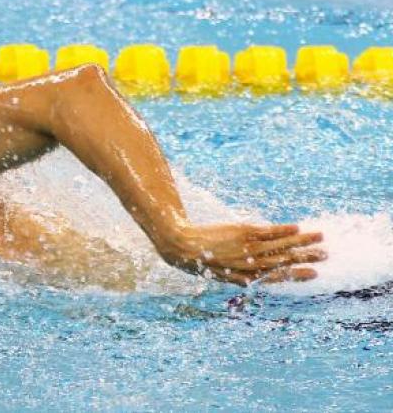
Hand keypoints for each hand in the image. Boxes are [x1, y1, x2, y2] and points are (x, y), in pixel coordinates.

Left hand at [156, 223, 325, 285]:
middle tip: (326, 255)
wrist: (180, 246)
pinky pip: (267, 232)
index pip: (275, 277)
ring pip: (279, 246)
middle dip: (305, 258)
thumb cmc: (199, 260)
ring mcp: (246, 248)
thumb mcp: (220, 271)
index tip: (313, 273)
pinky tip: (297, 228)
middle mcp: (249, 265)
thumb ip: (239, 272)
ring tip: (320, 237)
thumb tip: (255, 270)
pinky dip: (283, 230)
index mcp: (244, 277)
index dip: (295, 275)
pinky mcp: (242, 232)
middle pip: (283, 261)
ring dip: (301, 241)